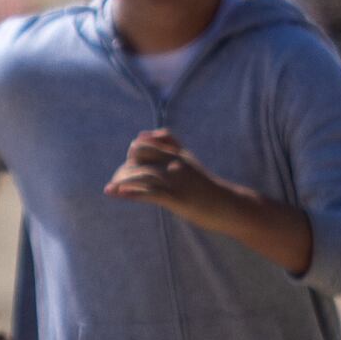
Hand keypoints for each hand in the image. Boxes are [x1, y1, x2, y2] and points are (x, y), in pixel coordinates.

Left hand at [103, 128, 238, 220]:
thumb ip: (169, 144)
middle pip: (138, 156)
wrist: (229, 205)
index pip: (143, 144)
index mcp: (176, 154)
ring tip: (111, 188)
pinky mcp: (176, 198)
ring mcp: (175, 180)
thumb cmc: (206, 185)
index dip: (131, 155)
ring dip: (121, 181)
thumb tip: (144, 134)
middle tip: (117, 182)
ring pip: (140, 174)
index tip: (129, 169)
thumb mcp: (188, 159)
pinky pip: (148, 192)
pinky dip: (130, 193)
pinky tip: (117, 193)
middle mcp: (174, 163)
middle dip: (123, 168)